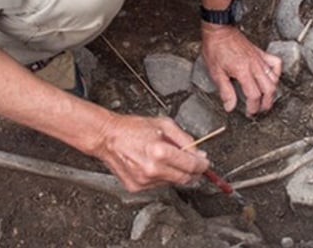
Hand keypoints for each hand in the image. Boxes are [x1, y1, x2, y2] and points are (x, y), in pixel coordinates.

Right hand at [91, 114, 209, 191]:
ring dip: (174, 172)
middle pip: (185, 178)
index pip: (191, 166)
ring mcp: (144, 180)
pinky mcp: (136, 187)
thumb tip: (199, 154)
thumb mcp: (164, 125)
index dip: (203, 165)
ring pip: (172, 182)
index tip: (205, 163)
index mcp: (159, 152)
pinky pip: (157, 184)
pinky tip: (152, 163)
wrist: (107, 137)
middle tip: (193, 163)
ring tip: (163, 157)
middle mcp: (152, 169)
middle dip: (193, 171)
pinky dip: (160, 175)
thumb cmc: (132, 128)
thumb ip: (185, 139)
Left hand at [201, 23, 281, 115]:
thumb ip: (225, 91)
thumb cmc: (215, 48)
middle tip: (259, 109)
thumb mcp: (215, 72)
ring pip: (274, 78)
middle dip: (266, 103)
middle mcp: (254, 65)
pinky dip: (277, 73)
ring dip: (271, 91)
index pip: (254, 95)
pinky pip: (276, 63)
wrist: (219, 31)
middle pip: (268, 89)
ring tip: (265, 98)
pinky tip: (271, 78)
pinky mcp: (261, 53)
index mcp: (243, 71)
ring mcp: (259, 58)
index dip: (253, 107)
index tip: (249, 112)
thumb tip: (230, 106)